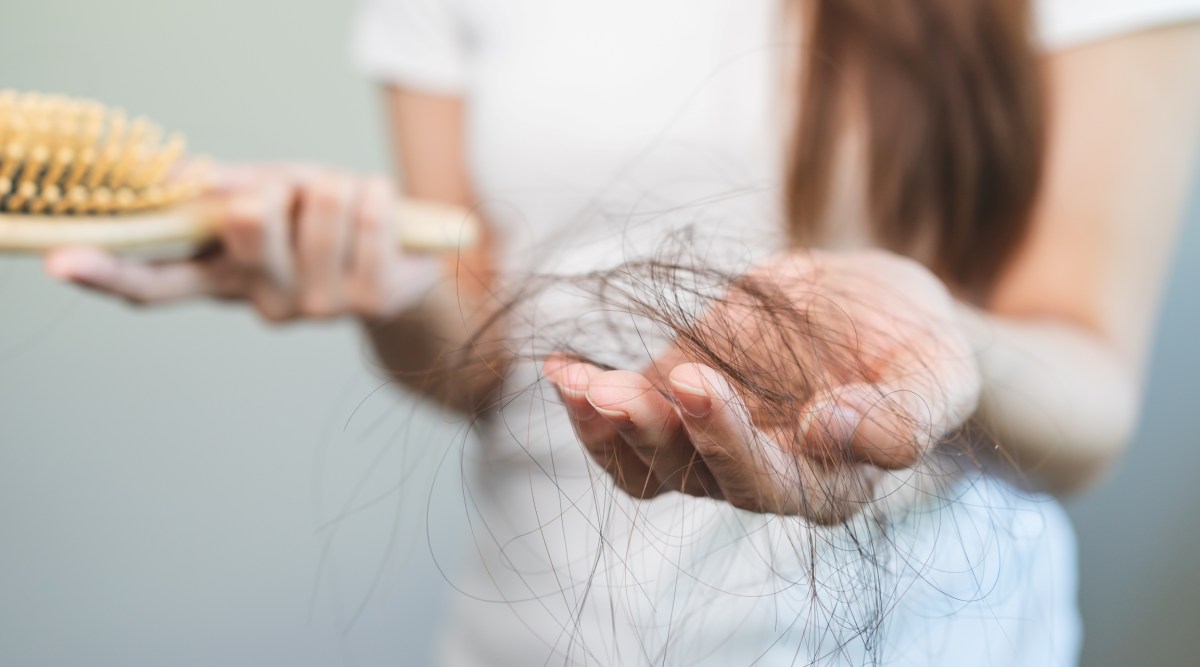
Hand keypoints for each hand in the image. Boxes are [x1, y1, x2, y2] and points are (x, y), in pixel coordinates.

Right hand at [43, 163, 441, 321]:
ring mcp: (315, 308)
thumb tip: (175, 176)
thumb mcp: (272, 195)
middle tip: (305, 196)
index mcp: (224, 277)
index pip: (156, 285)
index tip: (61, 261)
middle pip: (249, 216)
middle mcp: (262, 302)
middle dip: (282, 182)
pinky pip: (369, 210)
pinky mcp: (367, 302)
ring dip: (338, 183)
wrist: (406, 266)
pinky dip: (377, 192)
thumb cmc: (326, 223)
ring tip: (348, 207)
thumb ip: (227, 189)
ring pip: (322, 200)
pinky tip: (380, 212)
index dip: (108, 272)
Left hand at [544, 250, 980, 524]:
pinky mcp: (674, 398)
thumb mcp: (940, 375)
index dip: (725, 440)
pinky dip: (585, 399)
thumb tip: (828, 431)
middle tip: (621, 389)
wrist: (875, 309)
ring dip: (607, 426)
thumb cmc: (916, 347)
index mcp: (825, 482)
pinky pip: (619, 420)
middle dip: (653, 433)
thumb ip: (903, 418)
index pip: (766, 484)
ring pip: (644, 462)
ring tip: (579, 383)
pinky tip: (560, 368)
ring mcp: (708, 439)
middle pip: (692, 477)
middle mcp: (758, 472)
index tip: (698, 380)